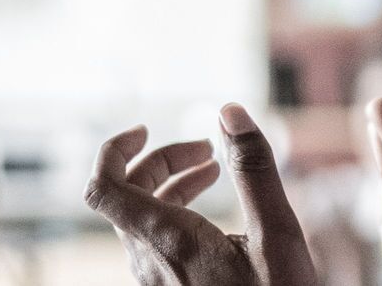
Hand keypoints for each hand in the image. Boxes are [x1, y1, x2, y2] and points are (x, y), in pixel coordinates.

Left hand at [85, 103, 317, 285]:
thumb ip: (254, 171)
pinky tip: (212, 213)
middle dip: (161, 160)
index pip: (102, 187)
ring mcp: (155, 280)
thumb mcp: (278, 234)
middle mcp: (149, 262)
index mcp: (169, 241)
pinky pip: (152, 242)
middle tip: (208, 151)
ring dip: (169, 185)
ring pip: (138, 218)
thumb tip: (230, 112)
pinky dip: (174, 212)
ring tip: (214, 172)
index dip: (112, 149)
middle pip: (124, 194)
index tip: (145, 128)